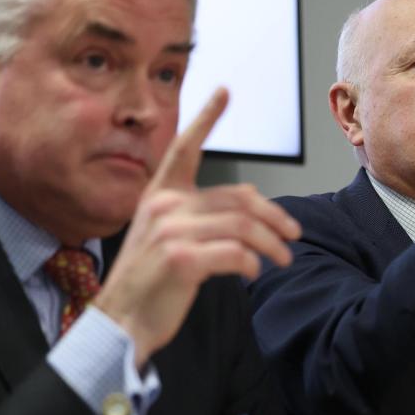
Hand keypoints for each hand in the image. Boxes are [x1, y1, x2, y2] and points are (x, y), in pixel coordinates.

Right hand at [93, 88, 300, 366]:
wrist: (120, 323)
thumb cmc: (151, 283)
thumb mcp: (169, 238)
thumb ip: (200, 218)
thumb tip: (252, 211)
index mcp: (159, 194)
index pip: (184, 147)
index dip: (205, 118)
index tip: (224, 91)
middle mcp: (163, 204)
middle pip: (239, 198)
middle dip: (275, 218)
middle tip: (293, 235)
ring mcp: (170, 230)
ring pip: (244, 226)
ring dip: (272, 245)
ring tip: (282, 259)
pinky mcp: (180, 258)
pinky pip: (236, 253)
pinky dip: (252, 264)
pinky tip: (252, 273)